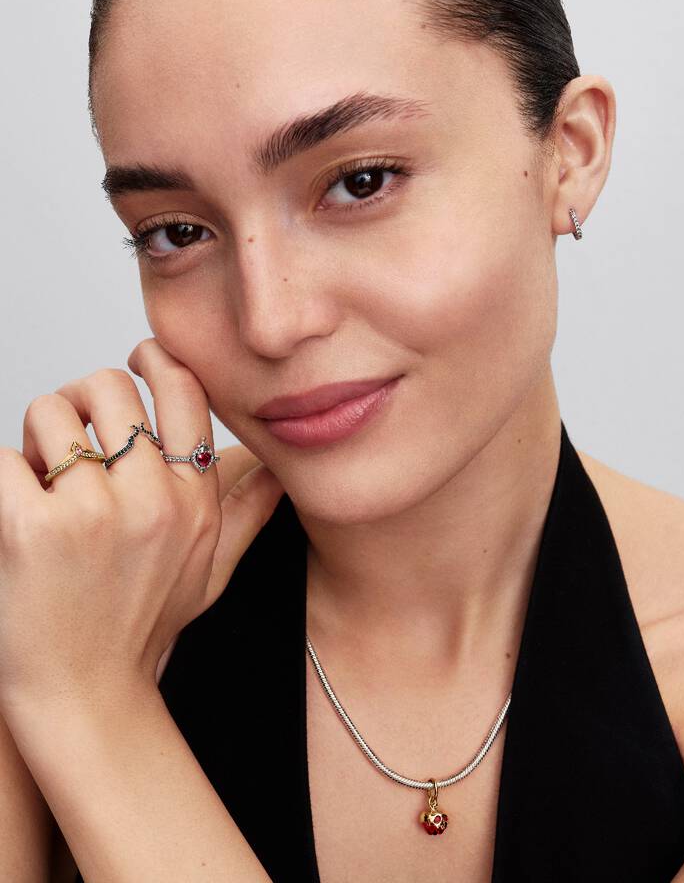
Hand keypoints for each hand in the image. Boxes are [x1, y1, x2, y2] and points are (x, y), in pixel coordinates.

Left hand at [0, 338, 283, 711]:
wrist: (86, 699)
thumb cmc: (140, 632)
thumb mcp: (210, 573)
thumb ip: (248, 515)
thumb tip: (281, 474)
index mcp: (193, 501)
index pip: (183, 392)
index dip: (157, 360)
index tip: (138, 358)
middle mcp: (152, 500)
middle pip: (107, 387)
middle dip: (79, 403)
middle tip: (68, 443)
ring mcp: (93, 514)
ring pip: (49, 414)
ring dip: (36, 441)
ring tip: (38, 483)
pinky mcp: (31, 529)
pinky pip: (3, 460)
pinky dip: (3, 479)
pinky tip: (14, 513)